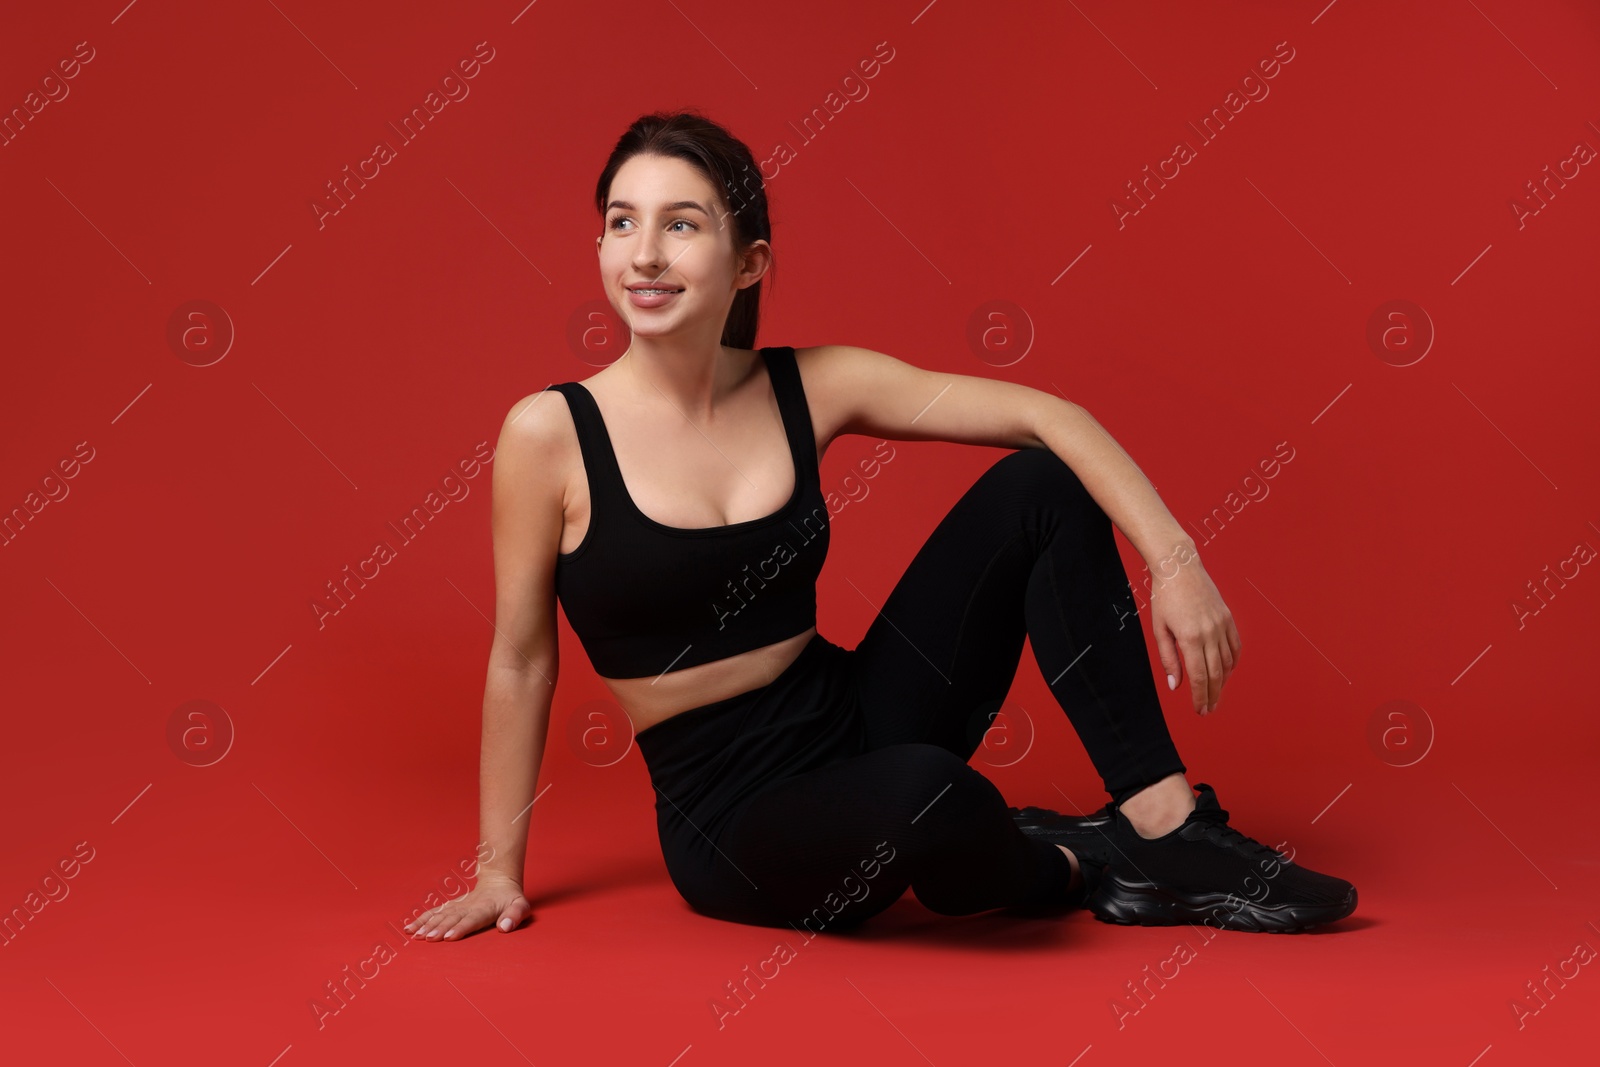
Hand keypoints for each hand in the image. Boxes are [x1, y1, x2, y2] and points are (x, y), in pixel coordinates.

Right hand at [403, 872, 530, 941]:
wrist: (498, 883)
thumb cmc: (511, 900)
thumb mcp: (521, 906)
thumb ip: (515, 915)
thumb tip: (505, 927)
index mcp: (485, 909)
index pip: (471, 919)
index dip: (460, 927)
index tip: (449, 936)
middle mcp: (468, 907)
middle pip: (452, 918)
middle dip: (439, 928)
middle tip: (427, 939)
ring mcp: (457, 906)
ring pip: (440, 915)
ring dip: (427, 925)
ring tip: (415, 936)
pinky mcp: (450, 906)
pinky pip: (434, 913)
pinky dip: (421, 920)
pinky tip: (409, 929)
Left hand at [1149, 554, 1240, 715]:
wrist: (1180, 568)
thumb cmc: (1164, 597)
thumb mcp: (1159, 629)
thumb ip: (1168, 659)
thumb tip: (1175, 685)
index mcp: (1190, 638)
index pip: (1198, 676)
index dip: (1199, 696)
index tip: (1199, 710)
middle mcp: (1210, 633)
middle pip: (1215, 674)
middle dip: (1212, 695)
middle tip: (1208, 710)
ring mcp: (1221, 625)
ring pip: (1227, 662)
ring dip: (1223, 682)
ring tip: (1215, 695)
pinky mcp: (1228, 618)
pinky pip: (1235, 647)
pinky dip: (1232, 663)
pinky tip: (1226, 673)